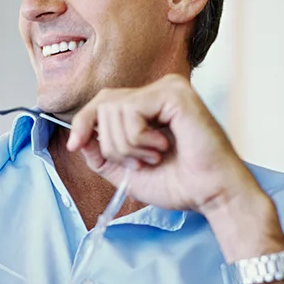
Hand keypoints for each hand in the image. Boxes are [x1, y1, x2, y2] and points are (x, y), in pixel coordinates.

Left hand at [67, 75, 266, 220]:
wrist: (210, 194)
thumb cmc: (179, 183)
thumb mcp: (126, 171)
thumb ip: (101, 155)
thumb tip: (78, 138)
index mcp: (149, 105)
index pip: (102, 102)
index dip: (83, 123)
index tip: (74, 144)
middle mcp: (158, 90)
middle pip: (103, 104)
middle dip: (111, 143)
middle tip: (138, 163)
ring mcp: (167, 88)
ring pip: (113, 109)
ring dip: (127, 145)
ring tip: (154, 157)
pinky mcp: (174, 93)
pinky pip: (131, 110)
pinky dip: (138, 138)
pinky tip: (162, 147)